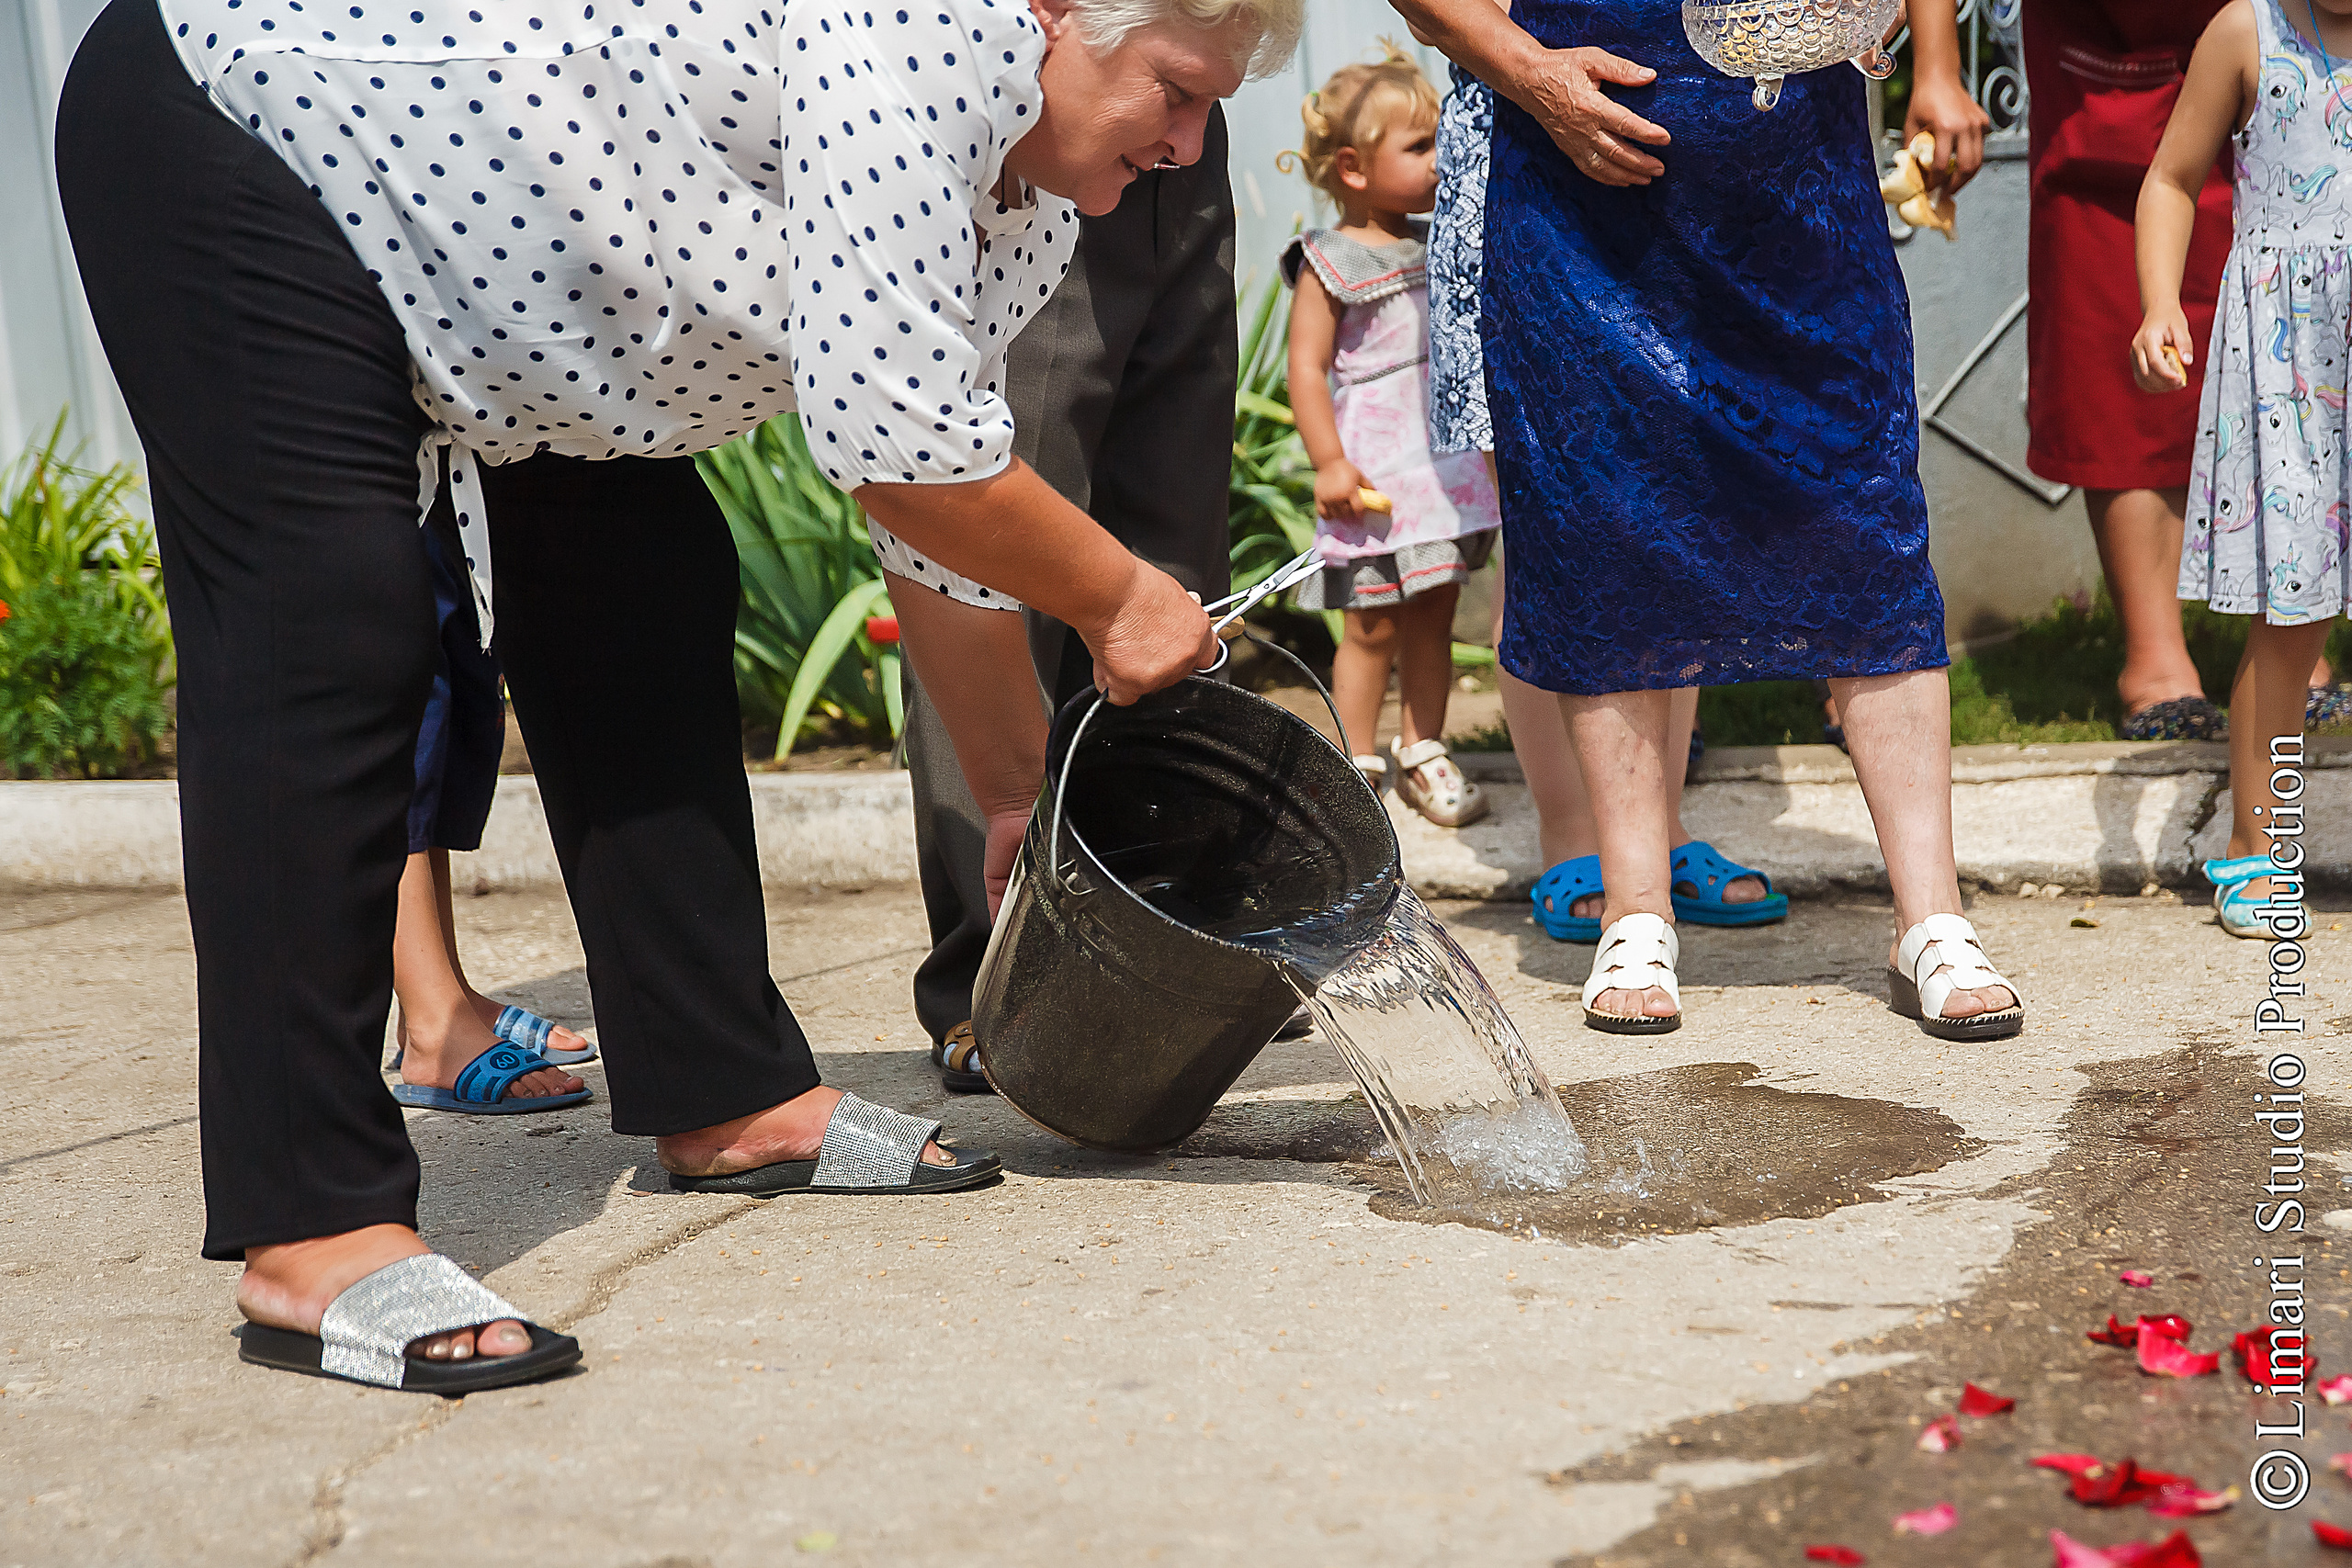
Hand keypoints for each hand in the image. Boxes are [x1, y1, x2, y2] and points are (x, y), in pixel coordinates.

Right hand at [1083, 558, 1218, 704]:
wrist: (1111, 591)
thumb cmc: (1133, 585)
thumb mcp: (1171, 594)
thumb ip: (1179, 616)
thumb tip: (1176, 620)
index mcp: (1198, 631)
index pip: (1205, 657)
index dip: (1188, 656)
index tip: (1175, 653)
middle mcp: (1185, 655)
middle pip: (1175, 675)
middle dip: (1156, 665)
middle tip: (1136, 645)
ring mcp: (1161, 673)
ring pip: (1149, 686)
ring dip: (1133, 674)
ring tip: (1117, 648)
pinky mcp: (1135, 683)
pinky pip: (1123, 697)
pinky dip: (1113, 686)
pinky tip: (1107, 667)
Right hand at [1314, 458, 1369, 519]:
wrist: (1328, 462)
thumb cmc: (1345, 468)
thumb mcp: (1359, 475)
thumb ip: (1367, 484)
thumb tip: (1375, 491)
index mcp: (1350, 491)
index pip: (1358, 509)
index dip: (1360, 513)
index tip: (1360, 513)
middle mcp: (1339, 497)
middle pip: (1346, 513)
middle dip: (1350, 512)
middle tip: (1350, 509)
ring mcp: (1328, 499)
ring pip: (1336, 515)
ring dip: (1340, 514)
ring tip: (1341, 509)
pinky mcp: (1319, 498)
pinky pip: (1323, 513)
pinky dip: (1327, 516)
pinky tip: (1331, 512)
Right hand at [1520, 47, 1668, 185]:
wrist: (1529, 80)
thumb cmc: (1561, 66)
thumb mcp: (1592, 58)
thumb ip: (1621, 69)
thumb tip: (1649, 76)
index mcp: (1592, 106)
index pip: (1626, 124)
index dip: (1648, 133)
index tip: (1666, 139)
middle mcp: (1583, 129)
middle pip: (1617, 152)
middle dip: (1641, 163)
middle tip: (1660, 168)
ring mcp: (1574, 142)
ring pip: (1604, 167)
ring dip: (1626, 175)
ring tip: (1646, 179)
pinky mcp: (1568, 148)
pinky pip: (1589, 169)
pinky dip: (1607, 178)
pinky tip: (1622, 181)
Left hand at [1903, 67, 1989, 192]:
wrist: (1940, 77)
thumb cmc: (1923, 99)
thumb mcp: (1911, 125)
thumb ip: (1911, 148)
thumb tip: (1910, 171)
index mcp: (1945, 127)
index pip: (1942, 165)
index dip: (1935, 181)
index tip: (1929, 189)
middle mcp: (1965, 126)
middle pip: (1967, 167)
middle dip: (1956, 184)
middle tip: (1945, 193)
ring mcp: (1977, 123)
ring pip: (1978, 160)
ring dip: (1966, 176)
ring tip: (1955, 184)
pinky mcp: (1983, 121)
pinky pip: (1981, 147)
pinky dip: (1972, 158)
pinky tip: (1960, 163)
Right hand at [2130, 306, 2194, 392]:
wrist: (2158, 312)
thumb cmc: (2169, 318)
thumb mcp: (2181, 327)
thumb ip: (2184, 344)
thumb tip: (2187, 362)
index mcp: (2148, 338)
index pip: (2154, 361)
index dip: (2166, 373)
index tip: (2179, 380)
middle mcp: (2137, 348)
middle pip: (2147, 373)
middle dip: (2164, 382)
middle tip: (2180, 383)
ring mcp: (2134, 356)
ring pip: (2142, 379)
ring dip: (2159, 386)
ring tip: (2174, 384)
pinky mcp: (2135, 362)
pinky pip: (2141, 379)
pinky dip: (2153, 385)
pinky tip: (2165, 384)